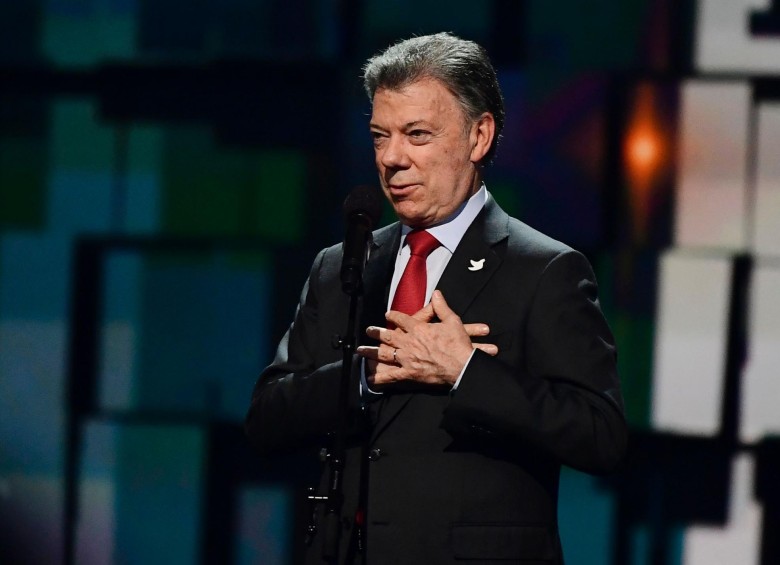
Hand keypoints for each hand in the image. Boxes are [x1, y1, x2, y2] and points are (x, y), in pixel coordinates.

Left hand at [356, 290, 497, 387]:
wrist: (462, 366)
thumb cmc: (458, 344)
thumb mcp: (452, 321)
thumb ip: (441, 307)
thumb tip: (436, 293)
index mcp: (418, 329)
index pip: (401, 320)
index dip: (393, 316)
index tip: (387, 314)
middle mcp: (409, 342)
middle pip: (388, 336)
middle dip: (376, 332)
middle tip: (368, 330)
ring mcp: (408, 358)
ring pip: (385, 354)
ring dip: (371, 352)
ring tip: (361, 350)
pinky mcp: (410, 373)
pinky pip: (392, 376)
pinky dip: (380, 377)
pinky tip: (370, 379)